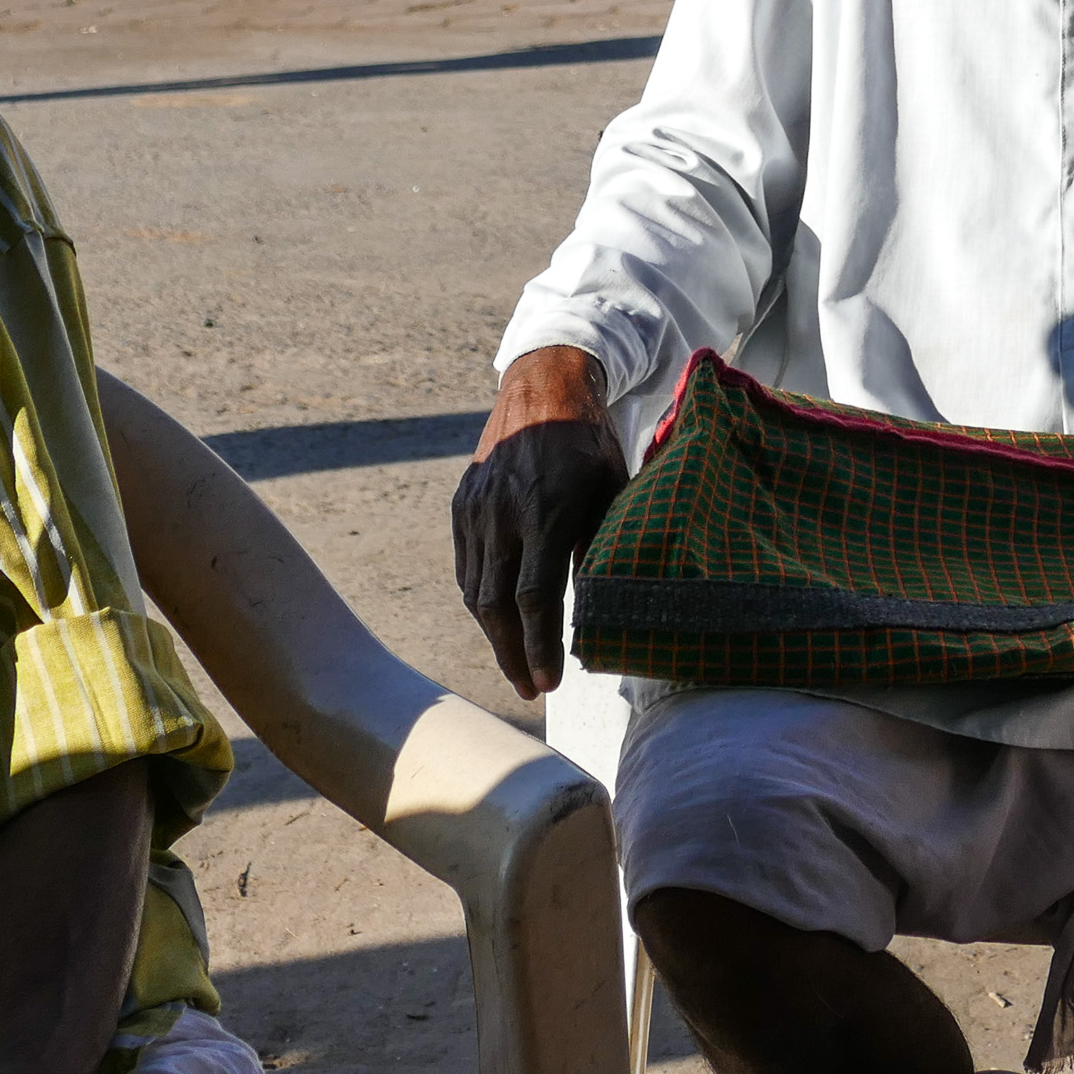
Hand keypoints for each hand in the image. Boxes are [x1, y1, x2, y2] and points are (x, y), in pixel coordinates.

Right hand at [452, 345, 627, 696]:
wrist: (543, 384)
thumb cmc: (590, 441)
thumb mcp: (612, 487)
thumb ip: (605, 544)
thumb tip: (608, 605)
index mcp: (545, 509)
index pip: (534, 597)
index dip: (540, 646)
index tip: (549, 683)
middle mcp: (501, 512)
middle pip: (496, 605)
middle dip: (511, 656)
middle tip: (530, 689)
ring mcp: (475, 508)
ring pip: (475, 590)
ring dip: (494, 635)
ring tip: (516, 664)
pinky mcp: (461, 504)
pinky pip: (465, 566)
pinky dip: (480, 599)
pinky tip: (499, 619)